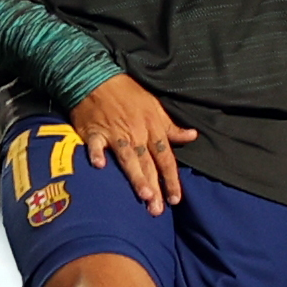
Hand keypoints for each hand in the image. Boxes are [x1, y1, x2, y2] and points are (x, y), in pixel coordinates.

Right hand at [71, 74, 197, 214]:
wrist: (96, 77)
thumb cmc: (126, 93)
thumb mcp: (154, 106)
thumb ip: (171, 126)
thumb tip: (192, 136)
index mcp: (152, 128)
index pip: (166, 158)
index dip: (171, 178)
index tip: (176, 199)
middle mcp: (136, 133)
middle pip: (148, 163)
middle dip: (155, 186)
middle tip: (158, 209)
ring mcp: (115, 133)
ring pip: (128, 157)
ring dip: (136, 175)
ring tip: (144, 195)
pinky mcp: (94, 132)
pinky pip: (96, 145)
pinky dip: (97, 154)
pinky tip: (99, 166)